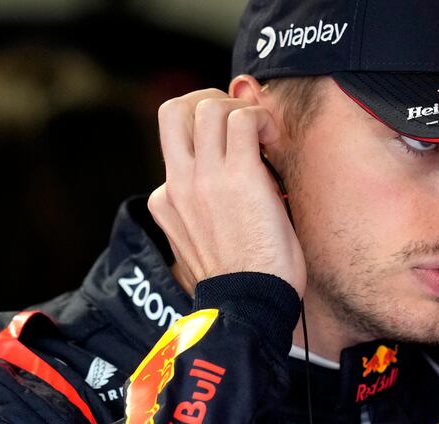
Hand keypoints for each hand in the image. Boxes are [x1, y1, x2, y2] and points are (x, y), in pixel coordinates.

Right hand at [147, 84, 305, 296]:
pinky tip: (273, 140)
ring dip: (239, 110)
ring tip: (261, 134)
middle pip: (173, 110)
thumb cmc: (237, 284)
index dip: (204, 135)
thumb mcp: (199, 245)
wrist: (246, 307)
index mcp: (166, 202)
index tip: (230, 147)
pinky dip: (261, 119)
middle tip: (237, 122)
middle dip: (207, 101)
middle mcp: (178, 184)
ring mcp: (205, 178)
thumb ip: (199, 215)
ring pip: (208, 106)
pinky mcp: (239, 177)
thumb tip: (223, 196)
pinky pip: (243, 119)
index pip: (172, 146)